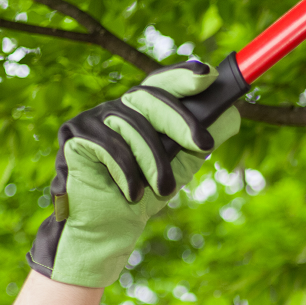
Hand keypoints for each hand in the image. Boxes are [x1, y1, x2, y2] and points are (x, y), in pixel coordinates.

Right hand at [25, 60, 240, 287]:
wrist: (107, 229)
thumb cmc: (143, 195)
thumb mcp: (179, 166)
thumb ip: (199, 140)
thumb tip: (232, 115)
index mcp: (142, 110)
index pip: (163, 83)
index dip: (183, 75)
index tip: (208, 75)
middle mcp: (117, 107)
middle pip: (150, 97)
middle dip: (180, 121)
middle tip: (204, 145)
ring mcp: (93, 117)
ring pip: (132, 125)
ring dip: (153, 162)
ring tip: (163, 190)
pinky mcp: (73, 134)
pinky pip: (108, 145)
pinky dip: (125, 172)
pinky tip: (131, 193)